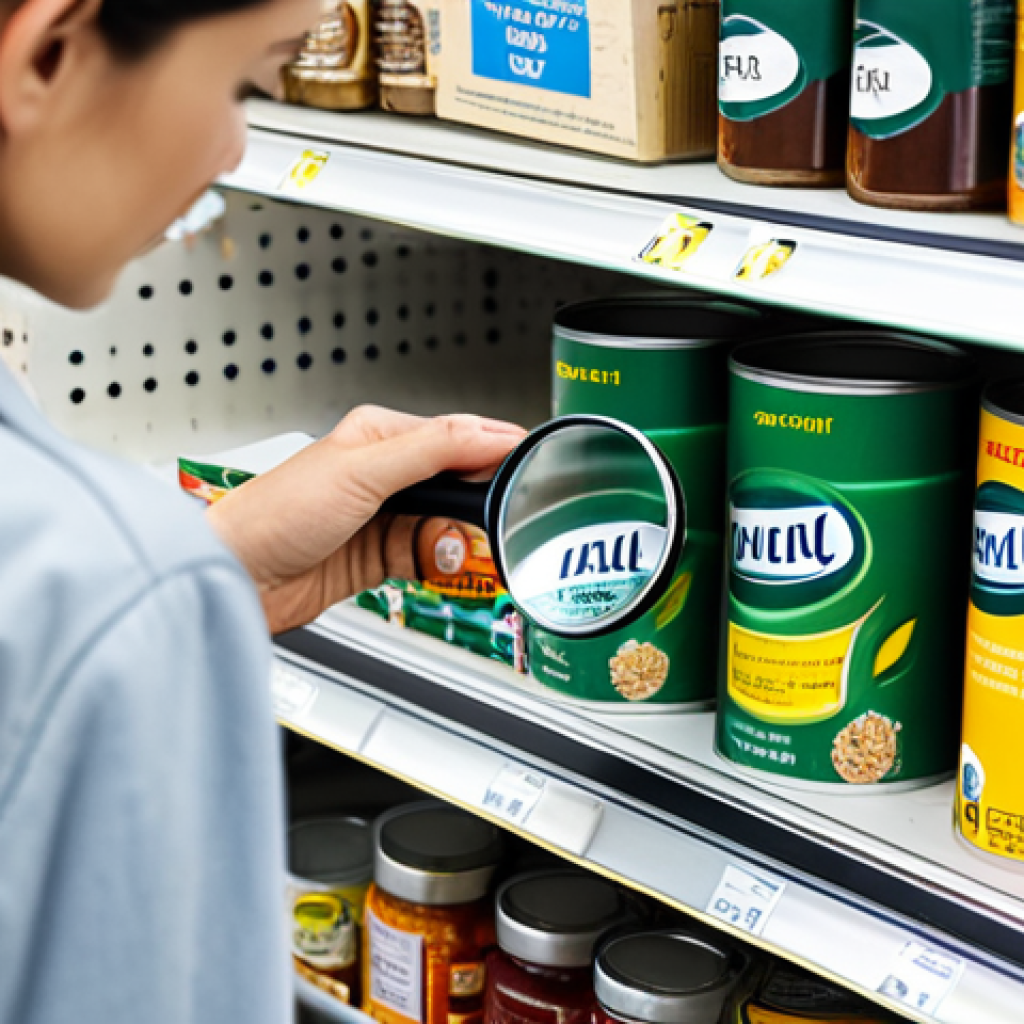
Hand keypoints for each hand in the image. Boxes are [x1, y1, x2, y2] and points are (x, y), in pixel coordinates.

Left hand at [206, 406, 525, 633]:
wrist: (239, 577)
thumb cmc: (275, 514)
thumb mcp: (362, 471)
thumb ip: (430, 451)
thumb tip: (485, 434)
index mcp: (380, 437)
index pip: (454, 436)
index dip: (492, 451)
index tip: (528, 468)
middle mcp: (384, 474)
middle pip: (457, 484)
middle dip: (475, 505)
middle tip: (493, 519)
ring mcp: (384, 517)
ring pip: (446, 524)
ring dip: (453, 538)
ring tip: (449, 547)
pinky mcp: (380, 556)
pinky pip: (427, 557)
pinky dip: (436, 563)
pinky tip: (433, 564)